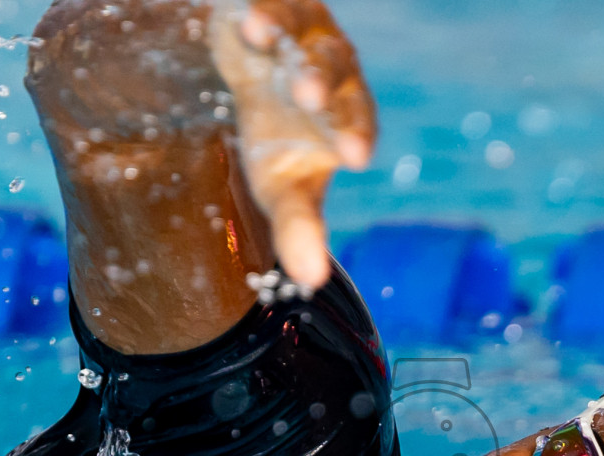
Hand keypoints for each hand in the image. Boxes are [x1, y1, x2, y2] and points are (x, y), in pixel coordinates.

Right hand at [208, 0, 376, 289]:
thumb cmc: (279, 135)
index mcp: (344, 114)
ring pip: (305, 39)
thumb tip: (309, 280)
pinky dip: (262, 14)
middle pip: (336, 73)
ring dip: (293, 49)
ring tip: (275, 56)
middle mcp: (332, 70)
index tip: (353, 156)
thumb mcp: (283, 185)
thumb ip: (299, 228)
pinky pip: (270, 7)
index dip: (354, 135)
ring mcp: (302, 34)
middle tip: (312, 100)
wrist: (246, 70)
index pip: (357, 124)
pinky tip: (250, 26)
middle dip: (324, 84)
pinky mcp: (268, 8)